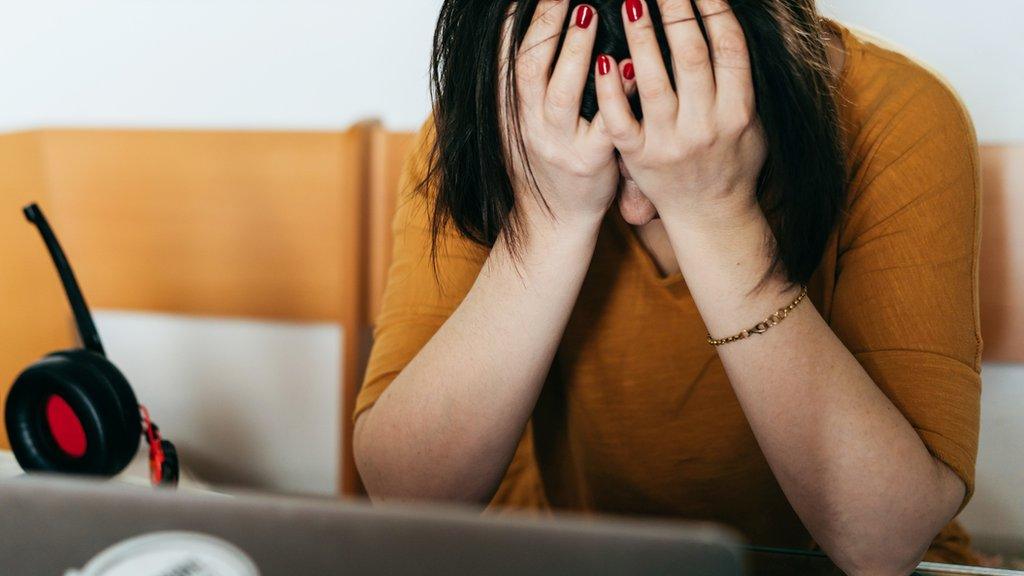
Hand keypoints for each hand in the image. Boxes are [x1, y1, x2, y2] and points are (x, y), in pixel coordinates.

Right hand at [498, 2, 622, 230]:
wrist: (554, 221)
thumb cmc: (545, 164)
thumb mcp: (521, 124)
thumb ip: (525, 86)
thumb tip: (532, 31)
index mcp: (509, 115)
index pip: (505, 63)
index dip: (512, 28)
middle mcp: (528, 128)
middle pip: (529, 70)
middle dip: (545, 26)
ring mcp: (558, 146)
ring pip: (562, 93)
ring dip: (575, 51)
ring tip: (589, 13)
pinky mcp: (590, 162)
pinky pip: (605, 124)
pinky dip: (616, 93)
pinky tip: (628, 67)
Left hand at [595, 0, 767, 227]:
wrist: (711, 216)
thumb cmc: (733, 162)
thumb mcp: (752, 124)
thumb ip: (741, 82)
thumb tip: (726, 28)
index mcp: (739, 111)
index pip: (729, 48)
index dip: (714, 10)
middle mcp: (705, 125)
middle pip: (690, 56)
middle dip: (675, 11)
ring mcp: (670, 142)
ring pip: (652, 81)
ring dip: (641, 37)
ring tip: (631, 2)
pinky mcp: (639, 157)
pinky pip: (620, 119)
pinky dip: (611, 90)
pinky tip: (605, 59)